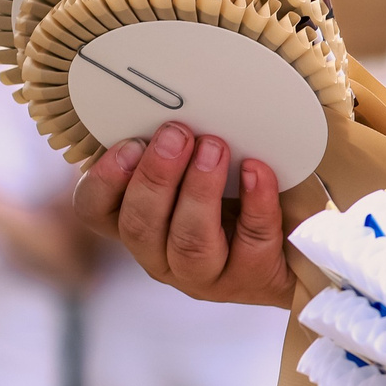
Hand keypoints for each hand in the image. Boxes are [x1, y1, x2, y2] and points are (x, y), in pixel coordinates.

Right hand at [71, 123, 295, 307]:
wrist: (290, 251)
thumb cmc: (231, 202)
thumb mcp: (192, 174)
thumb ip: (174, 150)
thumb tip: (175, 107)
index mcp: (137, 226)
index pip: (95, 211)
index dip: (105, 180)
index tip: (129, 144)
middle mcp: (160, 256)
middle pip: (141, 225)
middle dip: (156, 176)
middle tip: (177, 134)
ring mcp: (203, 275)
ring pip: (189, 241)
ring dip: (199, 190)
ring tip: (215, 148)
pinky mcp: (250, 278)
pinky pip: (251, 241)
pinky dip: (255, 203)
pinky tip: (257, 171)